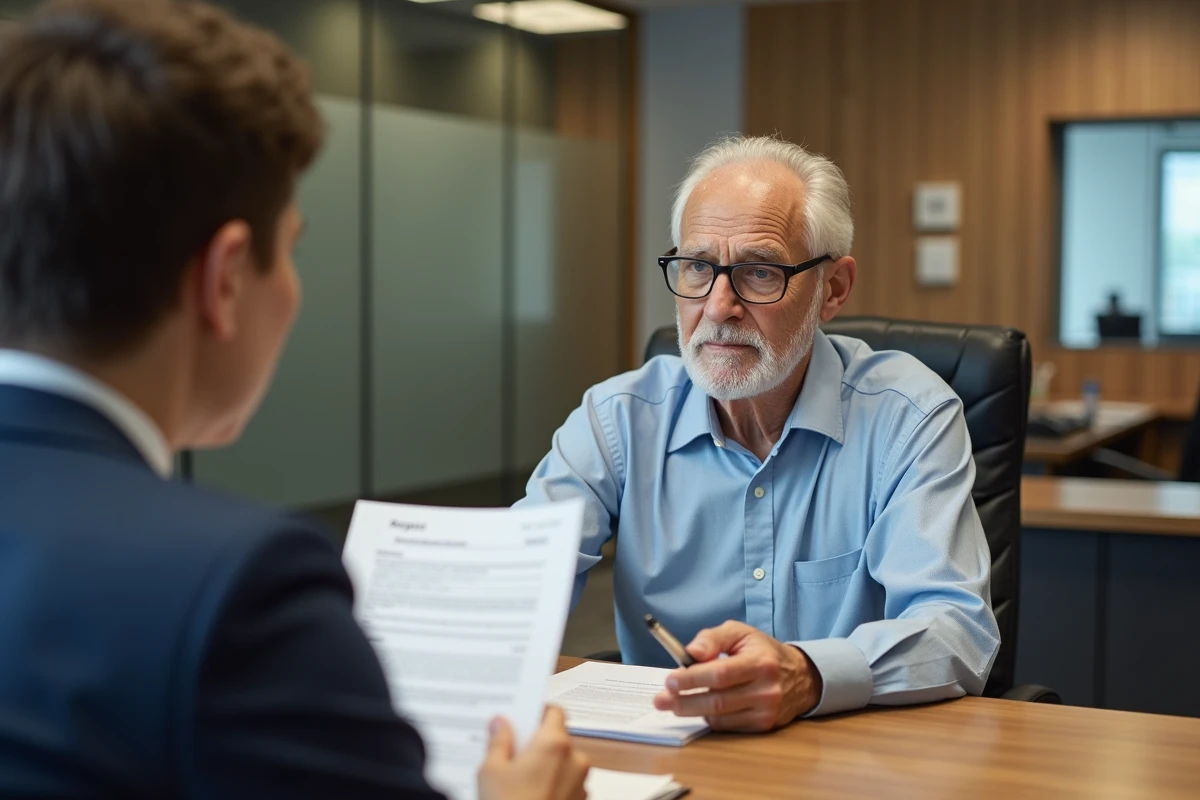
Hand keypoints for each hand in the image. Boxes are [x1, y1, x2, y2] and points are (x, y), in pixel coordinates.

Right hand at [477, 706, 589, 799]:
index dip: (536, 713)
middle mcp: (575, 760)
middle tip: (510, 753)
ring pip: (562, 763)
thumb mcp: (491, 771)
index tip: (520, 719)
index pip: (553, 712)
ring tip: (516, 781)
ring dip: (545, 766)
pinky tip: (528, 795)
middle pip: (557, 739)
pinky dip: (551, 785)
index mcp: (555, 744)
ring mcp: (581, 784)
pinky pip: (566, 784)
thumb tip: (501, 723)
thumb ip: (498, 741)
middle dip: (536, 744)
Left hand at [652, 620, 821, 731]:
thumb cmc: (762, 651)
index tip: (669, 681)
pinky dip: (709, 718)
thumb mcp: (739, 633)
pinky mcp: (763, 726)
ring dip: (691, 711)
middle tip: (661, 700)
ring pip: (719, 717)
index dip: (692, 679)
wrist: (800, 676)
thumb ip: (712, 638)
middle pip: (716, 701)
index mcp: (759, 662)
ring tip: (673, 704)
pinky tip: (700, 707)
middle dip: (684, 701)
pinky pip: (727, 726)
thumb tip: (690, 653)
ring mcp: (766, 711)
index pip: (720, 674)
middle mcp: (766, 689)